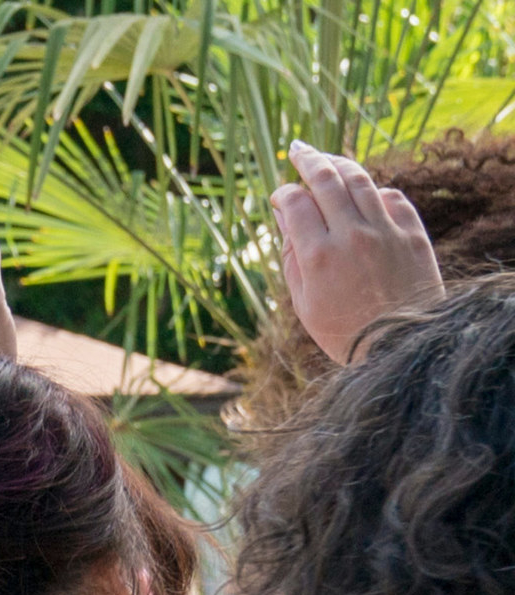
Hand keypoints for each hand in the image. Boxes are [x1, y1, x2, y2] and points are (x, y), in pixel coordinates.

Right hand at [275, 140, 440, 363]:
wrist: (399, 346)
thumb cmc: (343, 331)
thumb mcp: (304, 301)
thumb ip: (292, 255)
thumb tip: (285, 216)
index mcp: (317, 256)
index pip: (294, 203)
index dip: (283, 193)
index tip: (280, 196)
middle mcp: (352, 236)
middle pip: (326, 179)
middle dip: (308, 159)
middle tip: (298, 149)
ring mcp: (385, 231)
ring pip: (360, 179)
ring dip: (341, 164)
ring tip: (328, 159)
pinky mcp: (412, 234)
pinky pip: (391, 197)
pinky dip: (374, 191)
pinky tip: (364, 193)